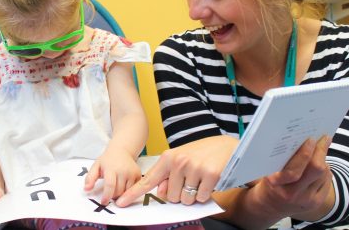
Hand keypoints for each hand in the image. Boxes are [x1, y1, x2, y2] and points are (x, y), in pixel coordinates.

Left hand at [84, 146, 141, 204]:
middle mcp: (124, 170)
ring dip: (121, 195)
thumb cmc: (107, 160)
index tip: (103, 202)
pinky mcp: (138, 175)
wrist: (121, 151)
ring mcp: (132, 173)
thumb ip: (90, 178)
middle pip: (119, 191)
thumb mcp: (96, 166)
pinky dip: (128, 191)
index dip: (107, 196)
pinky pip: (133, 189)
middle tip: (109, 193)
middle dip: (113, 196)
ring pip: (127, 192)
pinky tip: (123, 185)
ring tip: (116, 188)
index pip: (110, 185)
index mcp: (111, 168)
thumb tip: (86, 189)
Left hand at [115, 135, 238, 206]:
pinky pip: (201, 198)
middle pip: (170, 197)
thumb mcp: (180, 160)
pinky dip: (206, 194)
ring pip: (185, 200)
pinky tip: (209, 181)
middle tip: (191, 180)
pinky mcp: (210, 174)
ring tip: (200, 179)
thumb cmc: (201, 154)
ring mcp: (194, 167)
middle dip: (180, 194)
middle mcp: (179, 162)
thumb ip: (167, 175)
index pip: (148, 180)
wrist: (228, 146)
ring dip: (193, 195)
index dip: (133, 193)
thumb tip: (158, 191)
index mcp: (168, 158)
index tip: (120, 203)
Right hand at [249, 136, 333, 219]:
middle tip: (324, 139)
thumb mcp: (268, 171)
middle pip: (316, 170)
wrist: (271, 206)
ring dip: (323, 160)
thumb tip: (302, 140)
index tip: (311, 139)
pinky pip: (327, 181)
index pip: (294, 170)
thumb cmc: (270, 182)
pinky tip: (320, 167)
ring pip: (324, 173)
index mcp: (276, 183)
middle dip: (321, 151)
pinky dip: (325, 170)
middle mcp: (292, 194)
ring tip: (319, 152)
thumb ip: (282, 159)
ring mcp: (306, 200)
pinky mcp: (316, 202)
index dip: (305, 153)